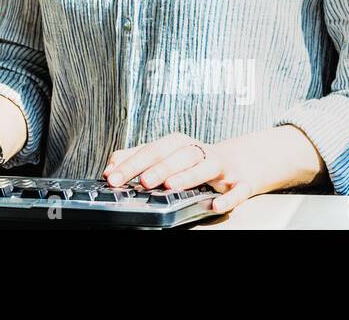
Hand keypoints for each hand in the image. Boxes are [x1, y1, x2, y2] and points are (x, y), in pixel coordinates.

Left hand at [102, 132, 259, 213]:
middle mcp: (198, 151)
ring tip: (171, 187)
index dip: (132, 163)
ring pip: (205, 166)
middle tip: (142, 181)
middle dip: (160, 167)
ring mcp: (219, 166)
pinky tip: (216, 204)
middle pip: (178, 155)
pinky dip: (230, 197)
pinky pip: (238, 189)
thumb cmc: (190, 162)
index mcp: (177, 143)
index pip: (152, 150)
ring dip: (189, 176)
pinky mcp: (239, 182)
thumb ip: (136, 160)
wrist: (235, 164)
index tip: (113, 177)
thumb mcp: (163, 156)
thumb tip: (110, 169)